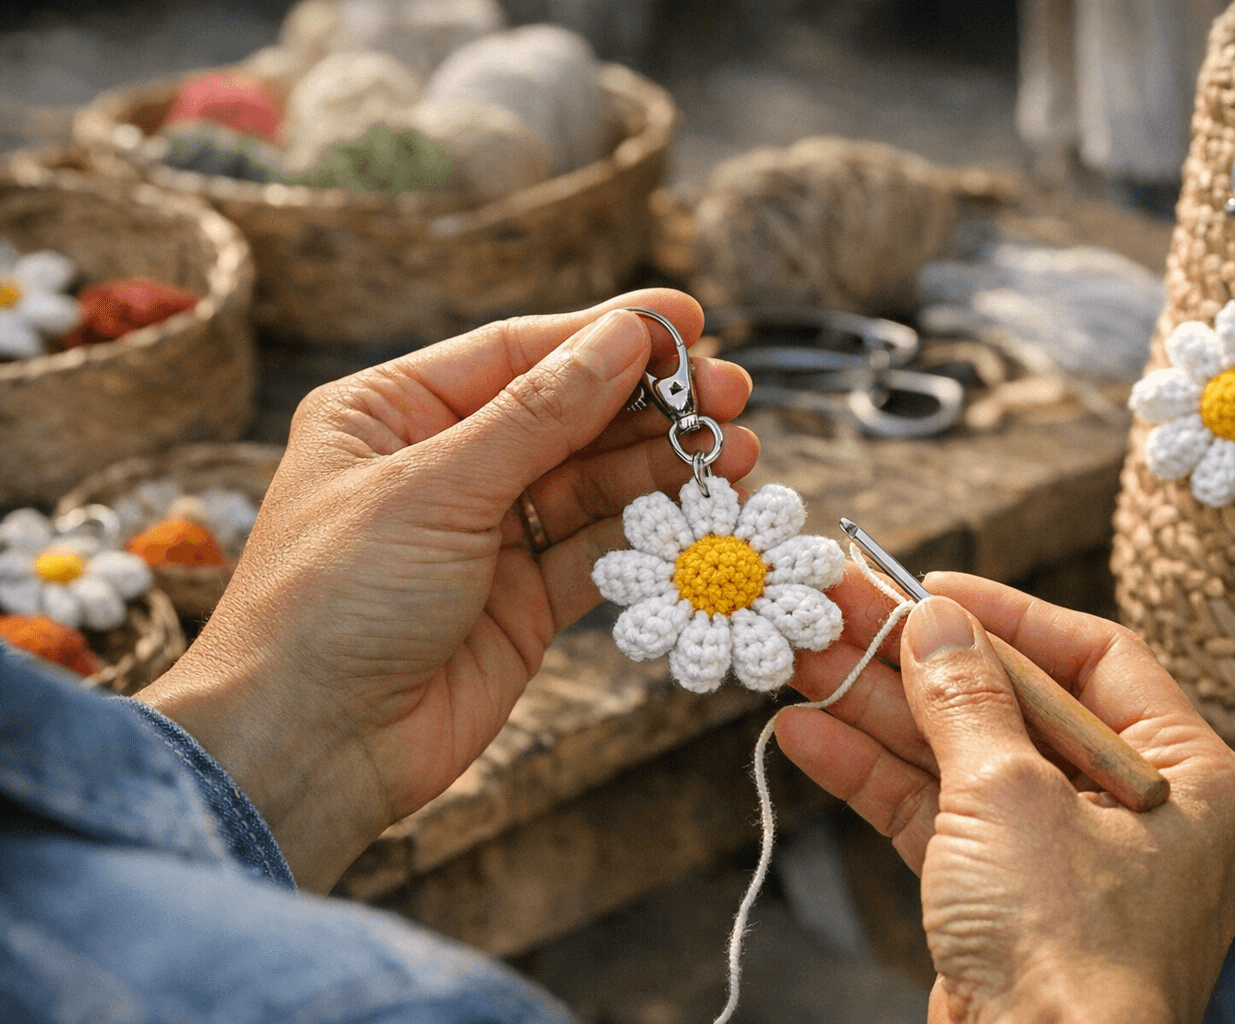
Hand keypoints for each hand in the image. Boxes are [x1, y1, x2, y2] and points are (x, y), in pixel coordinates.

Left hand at [137, 289, 758, 890]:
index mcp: (390, 412)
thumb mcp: (434, 488)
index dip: (605, 333)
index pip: (517, 353)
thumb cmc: (332, 601)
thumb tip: (623, 337)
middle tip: (730, 392)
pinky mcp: (523, 602)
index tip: (687, 321)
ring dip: (663, 463)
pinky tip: (702, 508)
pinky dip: (649, 531)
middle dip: (649, 401)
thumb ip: (538, 414)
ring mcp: (485, 535)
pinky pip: (598, 550)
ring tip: (734, 448)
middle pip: (566, 413)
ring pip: (592, 481)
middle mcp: (441, 465)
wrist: (308, 749)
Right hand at [776, 571, 1234, 1023]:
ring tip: (804, 660)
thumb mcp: (1008, 796)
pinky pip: (941, 817)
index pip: (1095, 658)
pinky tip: (808, 734)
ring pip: (965, 759)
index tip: (928, 586)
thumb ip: (966, 696)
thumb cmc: (1066, 953)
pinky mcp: (1006, 902)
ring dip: (880, 712)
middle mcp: (1136, 813)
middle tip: (842, 611)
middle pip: (1015, 705)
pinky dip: (876, 778)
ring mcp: (1066, 861)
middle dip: (918, 662)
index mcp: (1186, 776)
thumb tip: (935, 619)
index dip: (1006, 615)